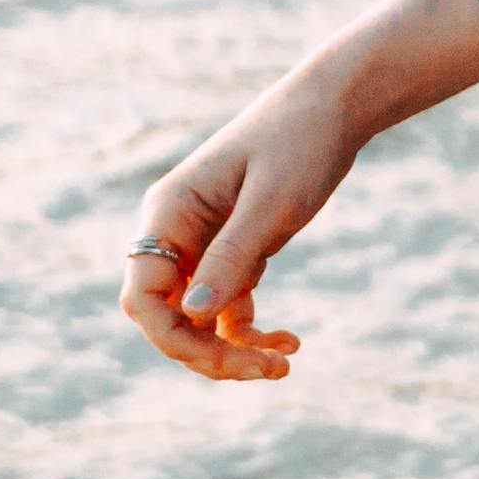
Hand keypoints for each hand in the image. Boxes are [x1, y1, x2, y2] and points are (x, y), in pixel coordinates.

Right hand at [116, 0, 478, 385]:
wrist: (335, 108)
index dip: (172, 338)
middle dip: (206, 353)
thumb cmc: (300, 143)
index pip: (143, 296)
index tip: (224, 358)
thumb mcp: (271, 203)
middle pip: (167, 317)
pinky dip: (251, 333)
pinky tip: (290, 342)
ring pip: (197, 321)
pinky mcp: (235, 252)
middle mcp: (176, 232)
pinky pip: (226, 309)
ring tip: (285, 363)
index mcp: (168, 213)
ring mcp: (204, 245)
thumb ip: (232, 257)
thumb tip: (194, 317)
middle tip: (266, 370)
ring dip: (232, 351)